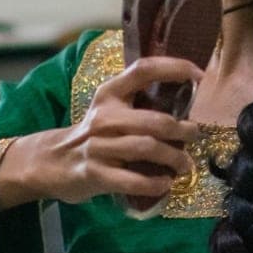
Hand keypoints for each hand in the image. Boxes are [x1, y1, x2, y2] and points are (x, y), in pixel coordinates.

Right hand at [27, 55, 203, 205]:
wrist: (52, 162)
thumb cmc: (94, 136)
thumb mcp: (109, 110)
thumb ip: (139, 104)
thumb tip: (189, 103)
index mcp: (109, 94)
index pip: (143, 70)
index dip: (174, 68)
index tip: (200, 77)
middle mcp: (104, 117)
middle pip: (155, 120)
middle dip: (183, 130)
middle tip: (195, 136)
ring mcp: (98, 146)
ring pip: (147, 148)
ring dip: (174, 158)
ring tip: (186, 165)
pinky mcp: (95, 173)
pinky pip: (133, 180)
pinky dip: (154, 184)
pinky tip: (165, 184)